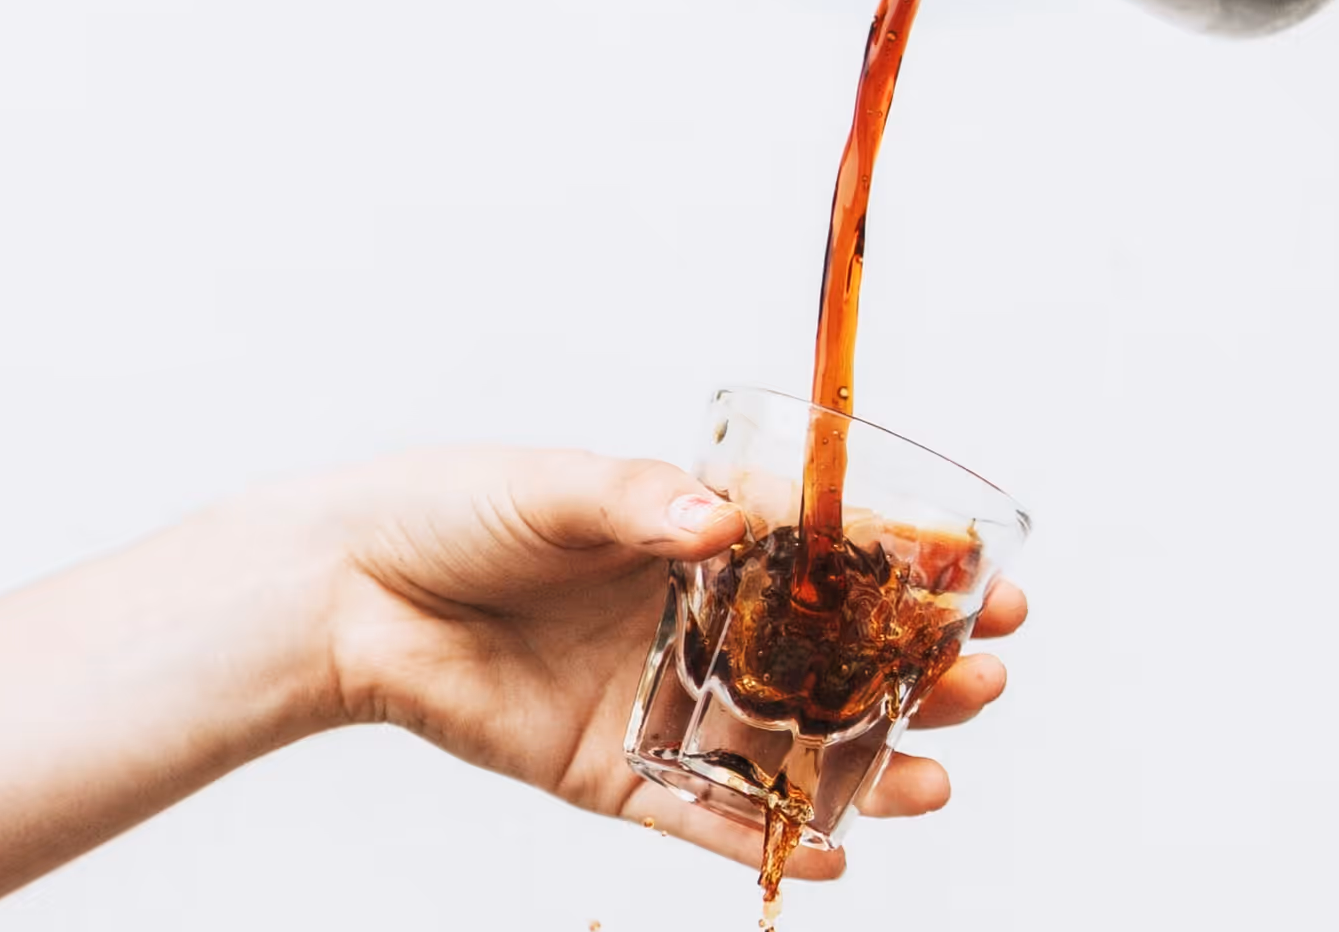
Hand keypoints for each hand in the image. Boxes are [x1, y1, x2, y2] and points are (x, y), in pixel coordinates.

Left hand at [289, 448, 1028, 881]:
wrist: (350, 592)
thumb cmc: (457, 511)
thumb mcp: (559, 488)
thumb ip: (643, 503)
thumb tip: (723, 523)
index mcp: (701, 541)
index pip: (836, 559)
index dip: (915, 573)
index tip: (989, 583)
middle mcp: (698, 624)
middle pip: (834, 660)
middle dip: (917, 673)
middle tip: (984, 677)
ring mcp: (663, 701)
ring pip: (787, 745)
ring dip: (869, 764)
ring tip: (937, 775)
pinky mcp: (614, 771)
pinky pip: (704, 815)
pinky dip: (766, 837)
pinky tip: (841, 851)